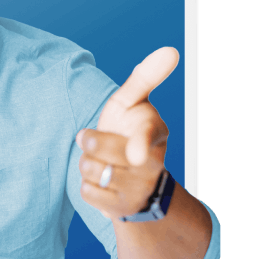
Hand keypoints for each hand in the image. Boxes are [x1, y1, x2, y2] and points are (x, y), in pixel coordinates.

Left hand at [76, 47, 179, 219]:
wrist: (128, 174)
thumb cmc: (127, 129)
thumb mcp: (132, 102)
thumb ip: (145, 78)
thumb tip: (171, 50)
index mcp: (156, 133)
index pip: (149, 137)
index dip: (140, 144)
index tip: (136, 153)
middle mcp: (152, 163)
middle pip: (102, 149)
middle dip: (91, 140)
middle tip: (94, 138)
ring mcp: (138, 188)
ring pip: (91, 171)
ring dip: (87, 164)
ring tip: (102, 161)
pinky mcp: (121, 208)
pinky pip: (87, 192)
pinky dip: (87, 184)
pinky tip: (102, 182)